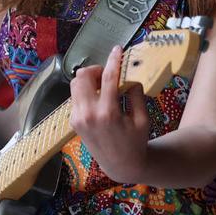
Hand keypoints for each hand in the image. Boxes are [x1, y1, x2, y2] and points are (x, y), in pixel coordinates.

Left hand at [69, 45, 149, 183]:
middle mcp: (88, 114)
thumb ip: (135, 94)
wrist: (120, 166)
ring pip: (75, 84)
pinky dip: (86, 91)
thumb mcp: (142, 118)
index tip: (117, 49)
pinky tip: (98, 98)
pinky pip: (76, 96)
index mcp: (108, 113)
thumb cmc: (136, 142)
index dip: (113, 60)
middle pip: (82, 76)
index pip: (108, 77)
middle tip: (108, 73)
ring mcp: (78, 118)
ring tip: (103, 85)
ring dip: (88, 79)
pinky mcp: (73, 121)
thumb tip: (129, 76)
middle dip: (95, 69)